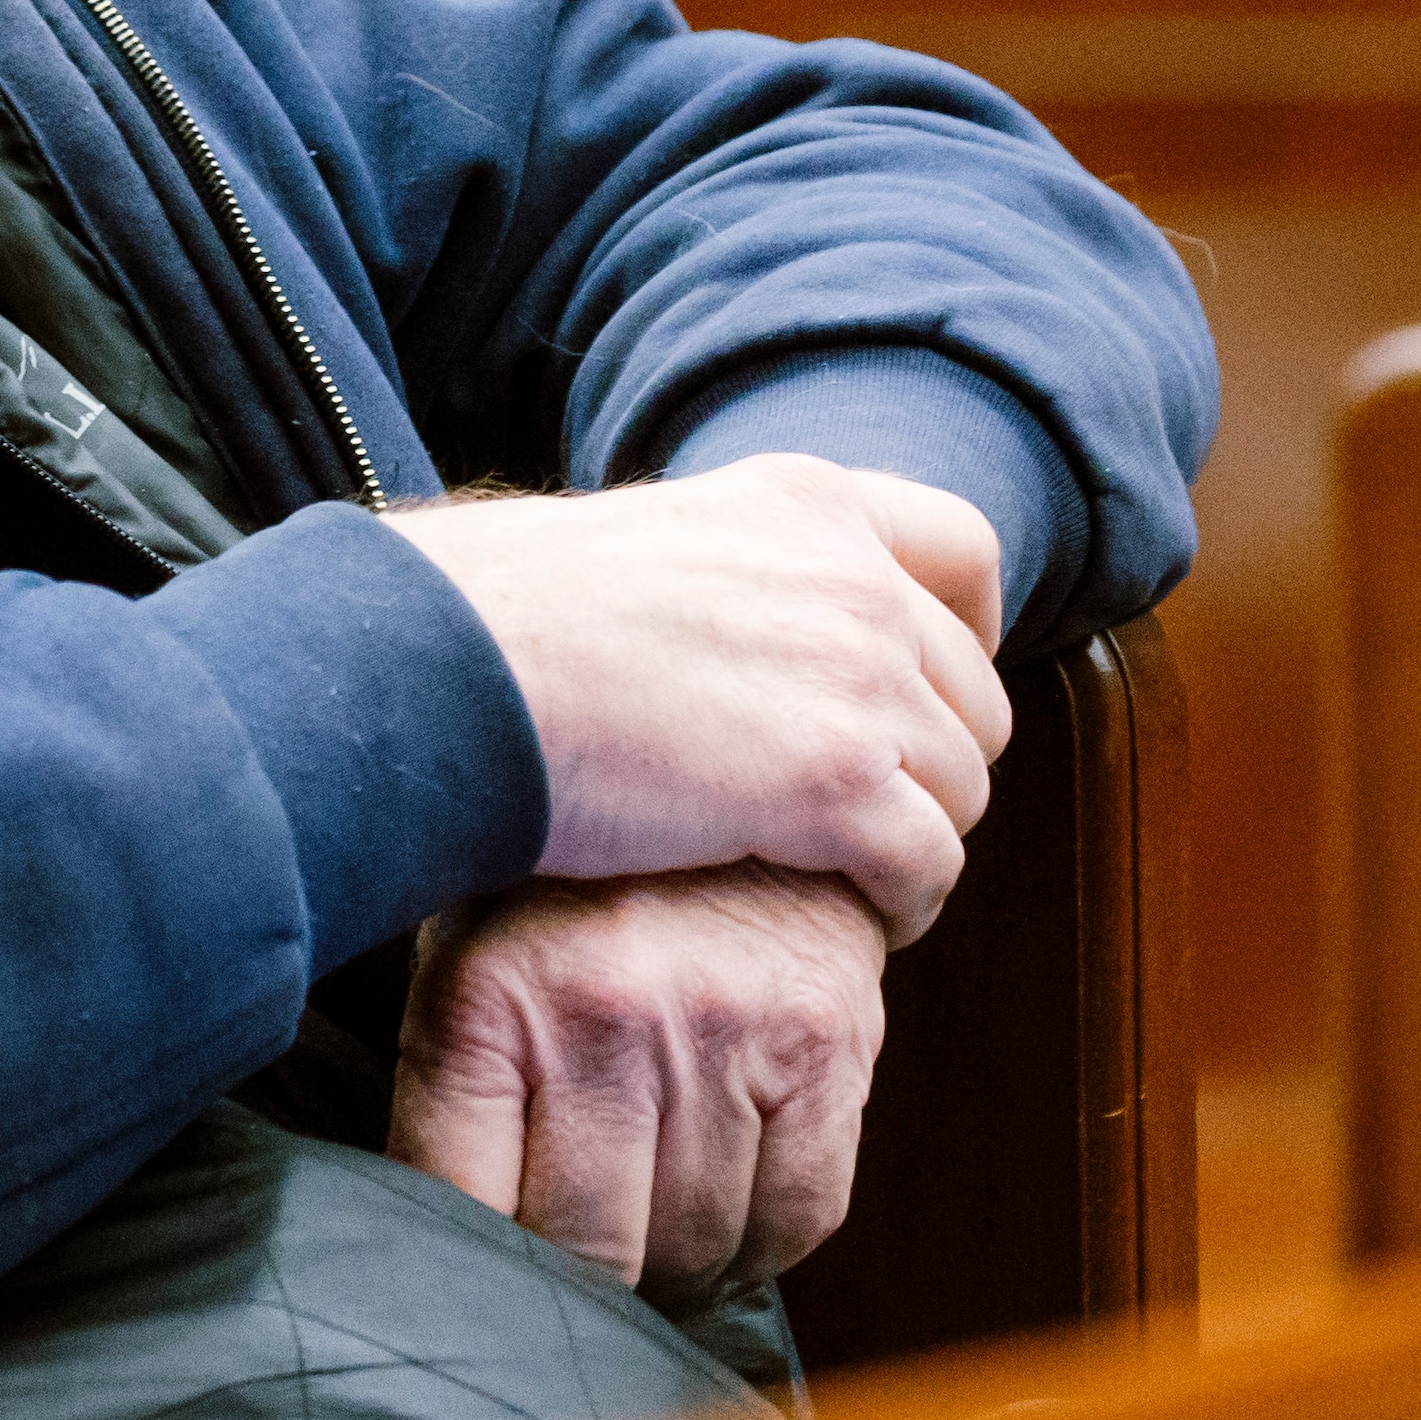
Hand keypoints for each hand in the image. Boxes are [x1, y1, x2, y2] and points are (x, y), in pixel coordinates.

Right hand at [381, 454, 1010, 934]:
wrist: (449, 669)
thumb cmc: (497, 622)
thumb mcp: (642, 546)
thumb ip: (726, 578)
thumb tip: (732, 643)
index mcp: (804, 502)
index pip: (965, 551)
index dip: (966, 633)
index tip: (922, 688)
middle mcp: (853, 577)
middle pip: (971, 696)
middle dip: (929, 765)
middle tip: (860, 817)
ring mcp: (856, 678)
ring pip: (960, 790)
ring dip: (913, 841)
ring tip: (845, 879)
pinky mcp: (838, 784)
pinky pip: (930, 865)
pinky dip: (904, 903)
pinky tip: (854, 917)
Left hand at [390, 863, 888, 1300]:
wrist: (716, 758)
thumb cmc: (562, 889)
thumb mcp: (459, 962)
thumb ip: (448, 1097)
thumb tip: (434, 1255)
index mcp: (482, 996)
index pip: (460, 1211)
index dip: (473, 1275)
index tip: (481, 1287)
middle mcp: (603, 1010)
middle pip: (591, 1253)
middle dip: (583, 1286)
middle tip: (579, 1266)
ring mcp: (723, 1025)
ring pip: (699, 1246)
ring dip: (677, 1267)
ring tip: (653, 1224)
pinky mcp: (827, 1038)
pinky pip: (799, 1216)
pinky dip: (762, 1244)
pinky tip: (729, 1211)